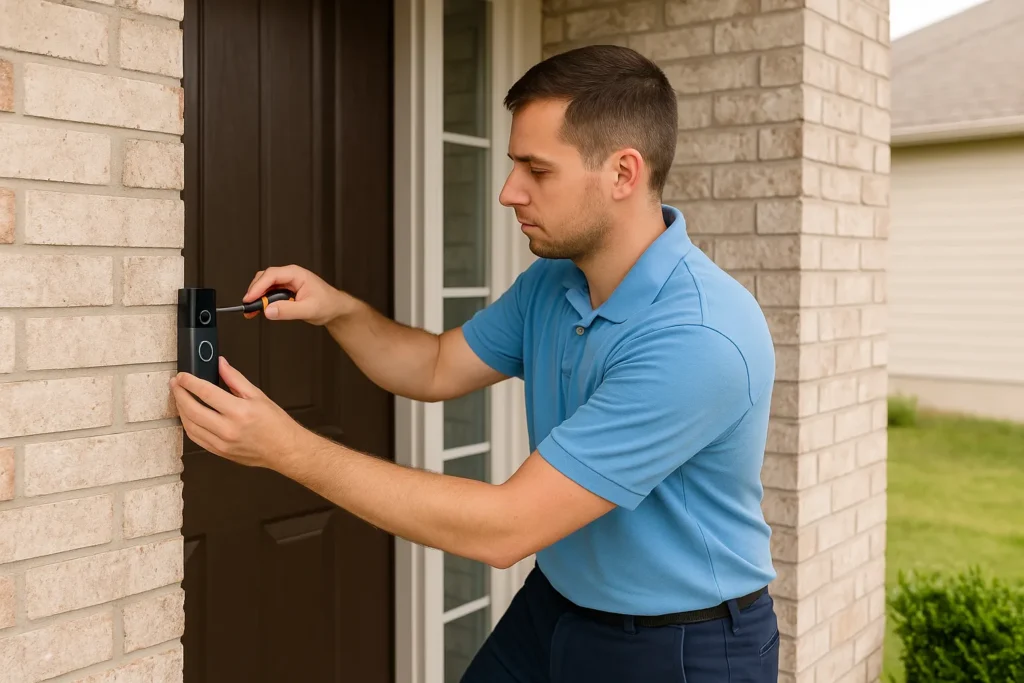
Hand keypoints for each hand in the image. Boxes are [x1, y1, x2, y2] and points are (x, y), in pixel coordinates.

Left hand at [169, 356, 311, 469]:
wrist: (284, 449)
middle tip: (175, 384)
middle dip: (180, 394)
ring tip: (179, 398)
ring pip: (190, 426)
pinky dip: (188, 425)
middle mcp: (229, 429)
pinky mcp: (220, 452)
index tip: (183, 376)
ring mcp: (222, 443)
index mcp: (240, 412)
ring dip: (181, 410)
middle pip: (193, 410)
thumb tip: (221, 365)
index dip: (190, 382)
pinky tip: (188, 416)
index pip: (206, 393)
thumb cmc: (276, 424)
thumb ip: (235, 379)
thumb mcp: (258, 395)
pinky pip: (196, 438)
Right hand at [244, 264, 349, 325]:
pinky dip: (262, 301)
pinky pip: (269, 294)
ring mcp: (286, 283)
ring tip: (252, 311)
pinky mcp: (285, 292)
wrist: (335, 309)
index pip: (271, 275)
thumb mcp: (309, 309)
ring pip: (264, 286)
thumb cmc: (328, 304)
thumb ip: (288, 311)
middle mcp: (289, 276)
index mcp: (296, 274)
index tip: (250, 298)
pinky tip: (259, 310)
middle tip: (249, 306)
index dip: (258, 286)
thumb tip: (269, 310)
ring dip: (257, 297)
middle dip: (254, 292)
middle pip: (264, 278)